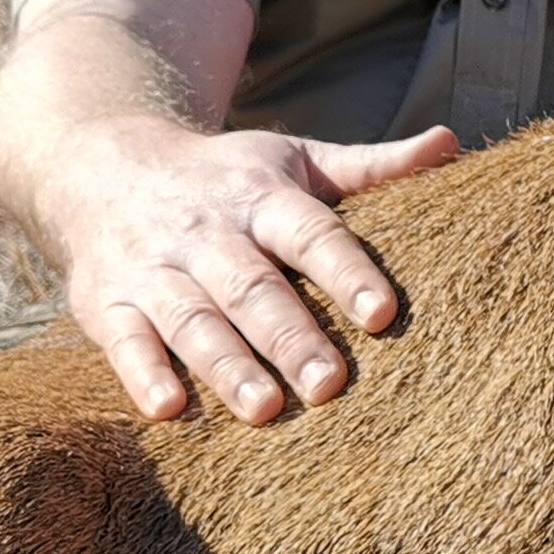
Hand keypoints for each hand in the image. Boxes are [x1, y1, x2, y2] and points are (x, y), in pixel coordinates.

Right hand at [40, 115, 459, 423]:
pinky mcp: (105, 303)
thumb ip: (371, 167)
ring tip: (266, 409)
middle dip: (291, 336)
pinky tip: (170, 410)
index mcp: (262, 198)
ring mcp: (153, 269)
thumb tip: (450, 143)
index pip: (311, 233)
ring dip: (227, 365)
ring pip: (193, 320)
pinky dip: (142, 374)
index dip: (346, 271)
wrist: (104, 164)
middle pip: (252, 287)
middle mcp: (207, 233)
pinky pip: (123, 341)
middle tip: (331, 385)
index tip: (383, 313)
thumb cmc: (227, 177)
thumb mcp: (296, 159)